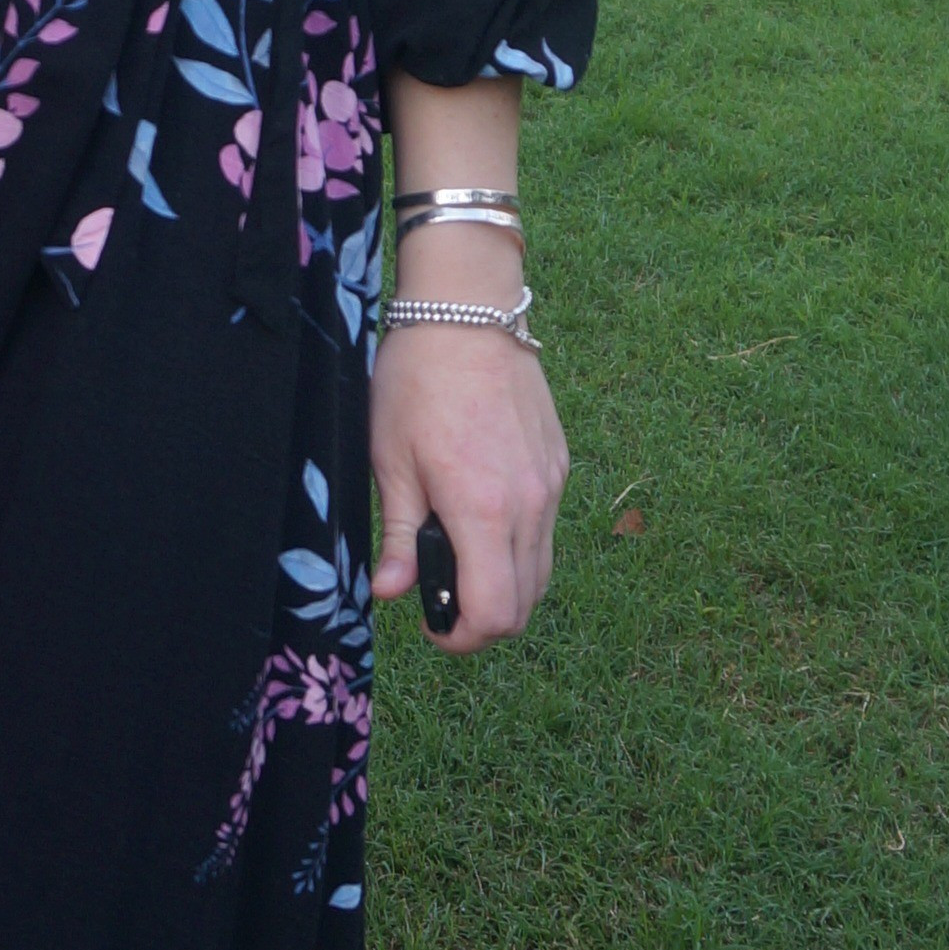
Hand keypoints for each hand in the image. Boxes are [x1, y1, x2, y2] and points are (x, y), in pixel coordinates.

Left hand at [368, 223, 566, 652]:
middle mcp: (529, 505)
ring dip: (505, 585)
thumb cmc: (417, 381)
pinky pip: (546, 529)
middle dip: (483, 619)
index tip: (430, 624)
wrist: (466, 311)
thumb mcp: (391, 461)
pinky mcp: (558, 463)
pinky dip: (519, 545)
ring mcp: (550, 484)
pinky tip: (480, 517)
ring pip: (541, 570)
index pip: (493, 613)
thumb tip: (391, 593)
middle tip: (441, 600)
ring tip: (459, 558)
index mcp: (482, 510)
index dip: (461, 638)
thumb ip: (398, 534)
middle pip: (525, 604)